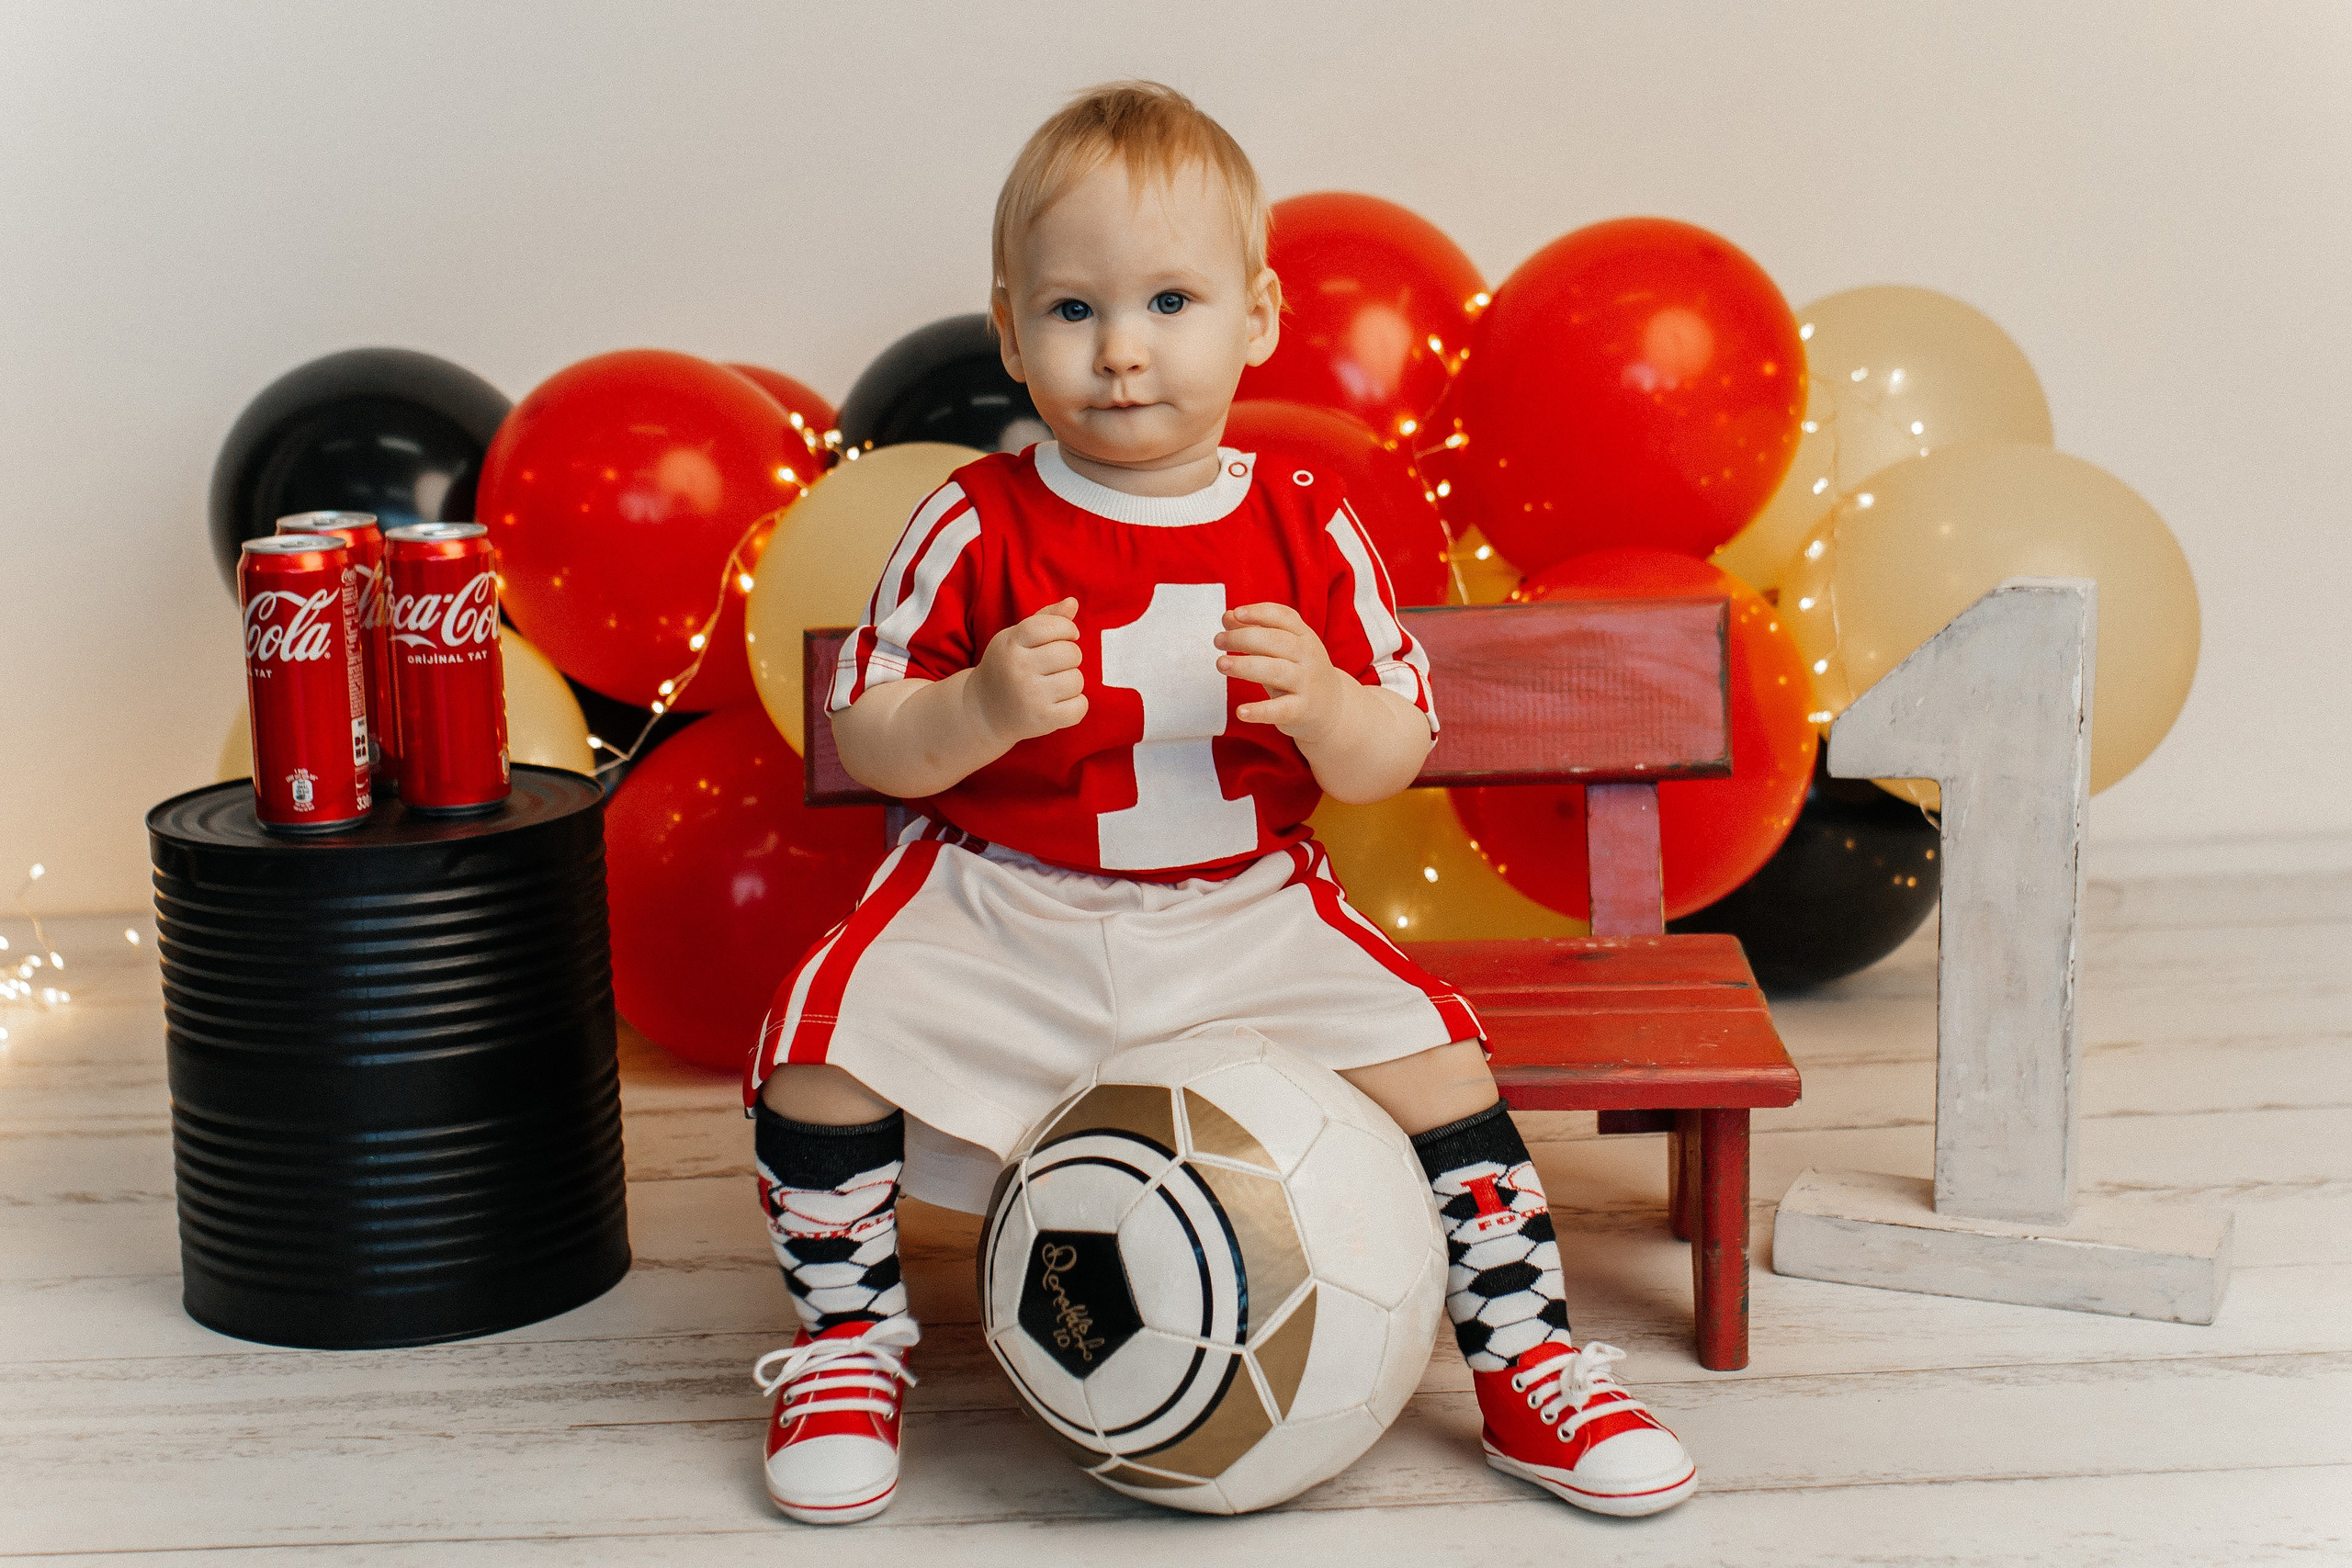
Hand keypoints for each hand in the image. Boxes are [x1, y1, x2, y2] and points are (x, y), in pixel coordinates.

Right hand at [970, 596, 1086, 744]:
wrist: (983, 711)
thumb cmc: (1007, 667)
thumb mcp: (1016, 639)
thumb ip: (1045, 619)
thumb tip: (1073, 602)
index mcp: (1011, 644)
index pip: (1052, 626)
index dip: (1067, 629)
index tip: (1067, 636)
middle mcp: (1019, 669)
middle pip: (1071, 653)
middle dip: (1070, 657)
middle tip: (1055, 665)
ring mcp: (1030, 696)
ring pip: (1077, 680)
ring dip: (1071, 681)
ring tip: (1053, 685)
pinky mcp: (1042, 720)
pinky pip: (1080, 707)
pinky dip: (1076, 705)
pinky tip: (1060, 703)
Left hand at [1215, 602, 1350, 743]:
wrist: (1332, 708)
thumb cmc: (1298, 672)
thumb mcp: (1282, 650)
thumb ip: (1256, 632)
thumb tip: (1227, 617)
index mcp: (1304, 636)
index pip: (1283, 617)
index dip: (1259, 613)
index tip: (1236, 613)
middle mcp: (1308, 656)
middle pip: (1276, 641)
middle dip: (1244, 638)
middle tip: (1218, 640)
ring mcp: (1306, 683)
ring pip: (1276, 671)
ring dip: (1246, 666)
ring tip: (1221, 664)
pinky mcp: (1301, 710)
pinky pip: (1280, 709)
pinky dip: (1259, 711)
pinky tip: (1240, 711)